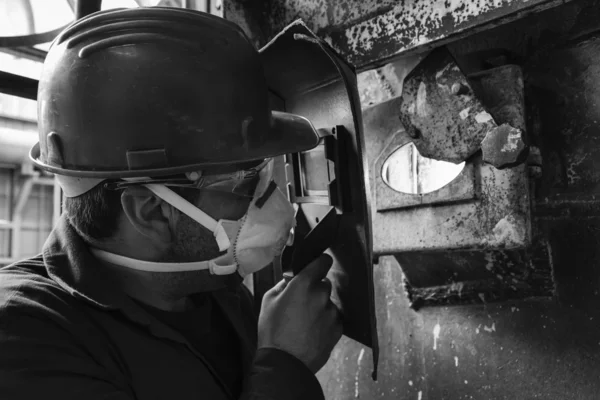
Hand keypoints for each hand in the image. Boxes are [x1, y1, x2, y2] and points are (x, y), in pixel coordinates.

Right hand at [257, 254, 342, 372]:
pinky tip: (311, 332)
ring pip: (328, 303)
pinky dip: (325, 322)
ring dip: (320, 307)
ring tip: (304, 322)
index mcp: (304, 284)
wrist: (284, 363)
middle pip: (324, 284)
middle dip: (315, 290)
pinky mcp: (337, 328)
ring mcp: (331, 312)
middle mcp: (321, 295)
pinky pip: (333, 318)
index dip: (320, 262)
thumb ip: (282, 284)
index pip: (323, 261)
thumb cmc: (273, 332)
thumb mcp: (268, 301)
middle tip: (301, 303)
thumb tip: (291, 279)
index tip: (318, 265)